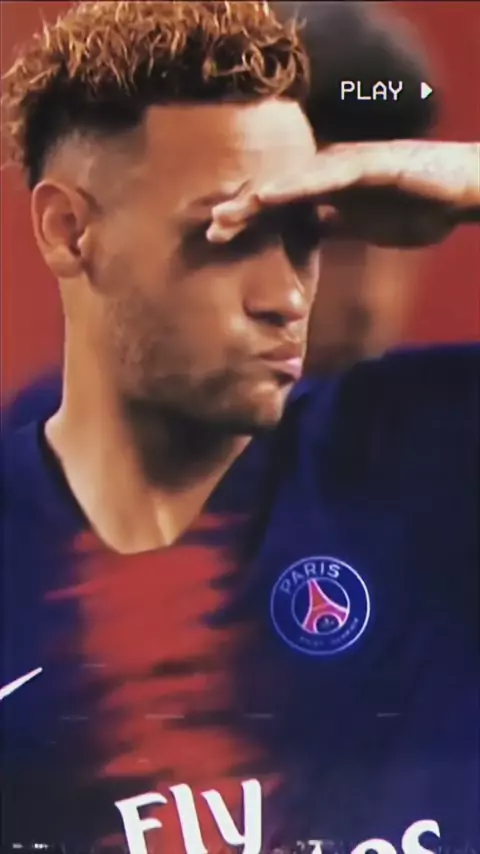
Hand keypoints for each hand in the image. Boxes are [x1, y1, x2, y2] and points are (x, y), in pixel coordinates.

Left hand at [207, 141, 479, 246]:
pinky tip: (270, 194)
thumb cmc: (414, 206)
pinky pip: (326, 175)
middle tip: (209, 230)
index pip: (278, 204)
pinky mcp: (368, 165)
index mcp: (326, 190)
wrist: (459, 192)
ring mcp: (347, 166)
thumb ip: (329, 225)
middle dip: (242, 209)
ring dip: (259, 196)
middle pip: (278, 189)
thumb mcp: (360, 226)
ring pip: (294, 180)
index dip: (247, 219)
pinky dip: (296, 184)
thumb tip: (300, 234)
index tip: (217, 239)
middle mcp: (329, 173)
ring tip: (229, 213)